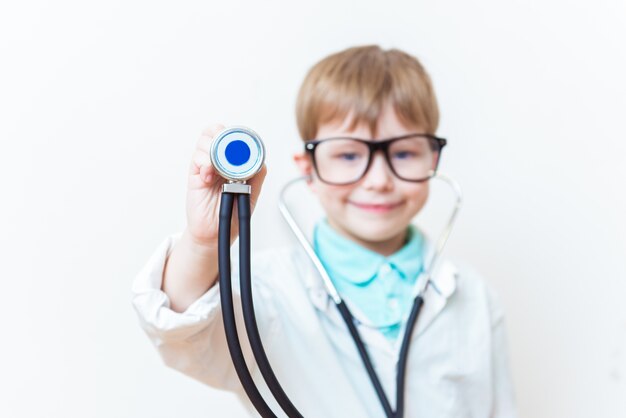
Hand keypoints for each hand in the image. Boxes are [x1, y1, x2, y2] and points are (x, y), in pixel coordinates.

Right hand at [185, 124, 267, 248]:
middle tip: (227, 150)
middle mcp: (218, 160)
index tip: (240, 142)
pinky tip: (209, 176)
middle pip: (214, 132)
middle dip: (220, 135)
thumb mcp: (251, 195)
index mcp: (233, 161)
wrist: (216, 234)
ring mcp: (205, 166)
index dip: (234, 133)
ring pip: (204, 142)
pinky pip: (197, 160)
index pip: (230, 136)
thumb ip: (257, 177)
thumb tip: (262, 161)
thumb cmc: (232, 214)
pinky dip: (204, 163)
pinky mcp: (195, 176)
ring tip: (219, 170)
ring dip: (212, 151)